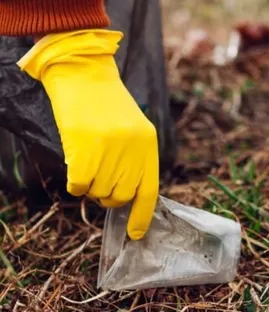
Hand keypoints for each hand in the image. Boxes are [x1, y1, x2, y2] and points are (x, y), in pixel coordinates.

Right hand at [18, 29, 158, 239]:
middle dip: (109, 196)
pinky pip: (79, 185)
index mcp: (148, 144)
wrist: (85, 76)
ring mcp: (110, 150)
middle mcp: (133, 150)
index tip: (136, 234)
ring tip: (89, 162)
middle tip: (100, 178)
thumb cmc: (108, 104)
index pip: (149, 190)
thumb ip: (134, 159)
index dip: (142, 216)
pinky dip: (75, 181)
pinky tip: (76, 161)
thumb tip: (127, 195)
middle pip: (121, 196)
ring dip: (91, 186)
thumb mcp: (133, 129)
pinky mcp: (86, 150)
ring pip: (99, 192)